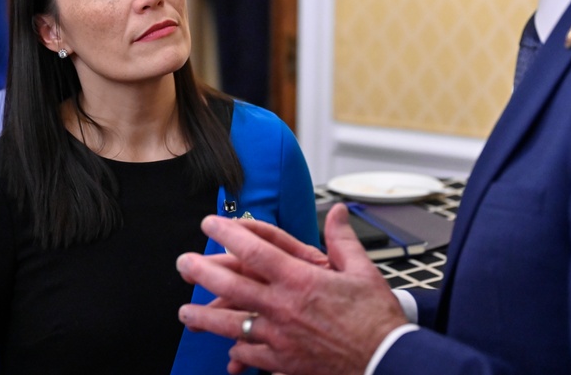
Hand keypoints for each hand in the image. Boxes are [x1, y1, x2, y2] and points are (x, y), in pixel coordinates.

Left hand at [177, 204, 407, 374]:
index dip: (228, 234)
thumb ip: (342, 239)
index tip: (211, 224)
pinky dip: (237, 350)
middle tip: (184, 263)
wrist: (385, 363)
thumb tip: (338, 211)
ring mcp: (279, 338)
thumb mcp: (362, 271)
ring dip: (204, 317)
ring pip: (230, 325)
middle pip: (230, 286)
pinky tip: (228, 348)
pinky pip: (250, 355)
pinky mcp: (283, 363)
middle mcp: (283, 307)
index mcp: (300, 280)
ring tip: (185, 313)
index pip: (254, 251)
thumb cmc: (376, 319)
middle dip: (201, 272)